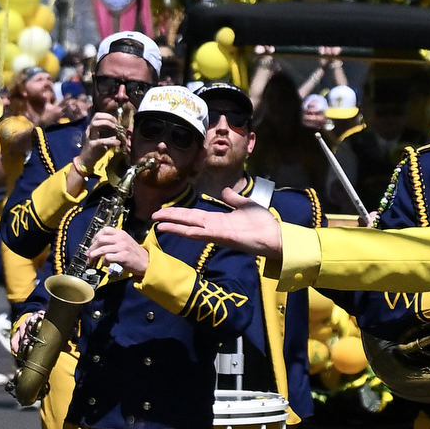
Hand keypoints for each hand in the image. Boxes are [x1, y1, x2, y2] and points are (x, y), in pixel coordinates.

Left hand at [82, 224, 149, 277]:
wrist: (146, 262)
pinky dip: (104, 261)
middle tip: (88, 254)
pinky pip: (108, 257)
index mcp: (121, 233)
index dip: (95, 236)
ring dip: (94, 255)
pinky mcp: (123, 256)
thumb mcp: (125, 242)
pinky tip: (105, 264)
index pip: (104, 230)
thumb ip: (114, 241)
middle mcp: (121, 238)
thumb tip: (98, 246)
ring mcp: (122, 247)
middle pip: (100, 239)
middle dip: (92, 247)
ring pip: (102, 249)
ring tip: (91, 260)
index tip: (92, 243)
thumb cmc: (135, 254)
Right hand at [151, 201, 280, 254]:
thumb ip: (233, 199)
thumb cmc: (263, 223)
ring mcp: (217, 233)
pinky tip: (176, 228)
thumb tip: (224, 191)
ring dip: (174, 225)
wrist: (276, 236)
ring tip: (157, 222)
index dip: (179, 213)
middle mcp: (214, 227)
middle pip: (188, 221)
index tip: (165, 210)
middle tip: (153, 215)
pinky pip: (202, 234)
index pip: (194, 216)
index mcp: (218, 220)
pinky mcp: (222, 237)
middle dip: (171, 217)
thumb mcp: (246, 205)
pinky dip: (188, 231)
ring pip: (190, 228)